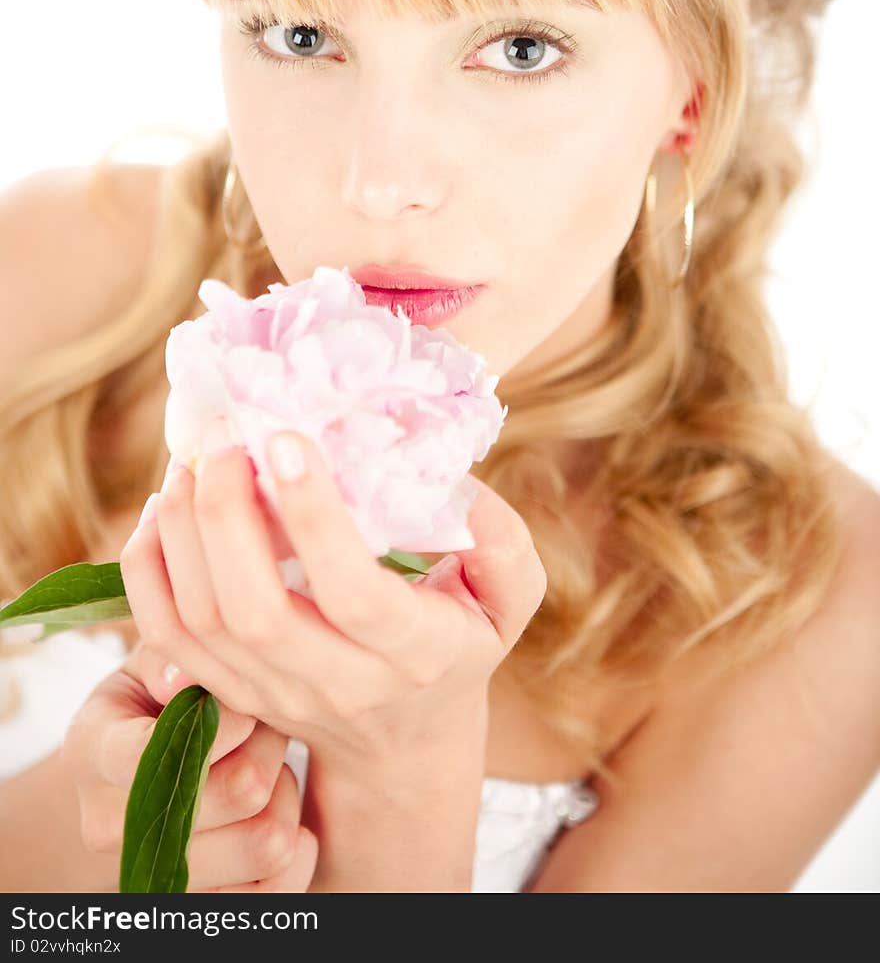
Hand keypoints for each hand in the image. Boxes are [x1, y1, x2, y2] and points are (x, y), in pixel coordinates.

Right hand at [60, 640, 317, 892]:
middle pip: (239, 791)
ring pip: (267, 842)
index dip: (220, 724)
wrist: (134, 772)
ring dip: (285, 793)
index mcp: (93, 751)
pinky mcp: (201, 904)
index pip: (151, 752)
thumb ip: (172, 657)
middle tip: (263, 724)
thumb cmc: (156, 699)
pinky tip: (280, 809)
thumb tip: (183, 683)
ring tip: (268, 765)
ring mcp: (154, 875)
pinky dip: (298, 846)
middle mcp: (112, 826)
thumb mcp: (155, 662)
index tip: (238, 703)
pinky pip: (279, 887)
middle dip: (269, 744)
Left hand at [118, 437, 547, 767]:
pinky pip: (166, 636)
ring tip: (191, 457)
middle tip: (222, 436)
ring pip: (201, 621)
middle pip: (256, 611)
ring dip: (182, 530)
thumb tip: (458, 486)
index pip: (351, 593)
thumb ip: (502, 544)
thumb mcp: (508, 598)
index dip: (312, 516)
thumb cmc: (458, 642)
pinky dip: (148, 567)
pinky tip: (165, 505)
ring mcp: (272, 694)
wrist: (403, 740)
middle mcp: (337, 683)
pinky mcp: (228, 691)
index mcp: (413, 654)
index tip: (284, 437)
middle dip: (226, 513)